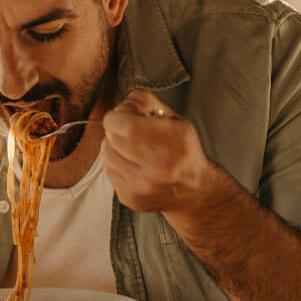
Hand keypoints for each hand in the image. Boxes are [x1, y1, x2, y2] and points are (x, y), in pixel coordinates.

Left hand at [101, 90, 216, 214]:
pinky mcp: (131, 198)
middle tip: (126, 128)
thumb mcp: (175, 120)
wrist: (194, 191)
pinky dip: (114, 162)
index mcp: (175, 141)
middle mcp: (160, 167)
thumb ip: (147, 102)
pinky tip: (130, 162)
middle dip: (114, 128)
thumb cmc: (182, 150)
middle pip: (114, 138)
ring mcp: (144, 186)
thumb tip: (124, 103)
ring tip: (129, 146)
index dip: (115, 116)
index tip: (118, 114)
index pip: (128, 126)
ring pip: (107, 154)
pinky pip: (107, 170)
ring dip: (112, 145)